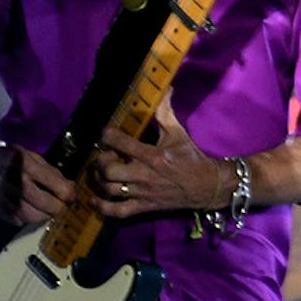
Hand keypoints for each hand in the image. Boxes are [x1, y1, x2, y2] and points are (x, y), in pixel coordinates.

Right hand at [0, 141, 73, 227]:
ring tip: (45, 207)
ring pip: (37, 218)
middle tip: (59, 202)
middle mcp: (18, 185)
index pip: (60, 189)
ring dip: (45, 215)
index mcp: (28, 167)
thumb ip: (51, 172)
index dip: (70, 194)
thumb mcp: (31, 156)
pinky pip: (22, 221)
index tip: (70, 194)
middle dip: (59, 206)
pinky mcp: (0, 210)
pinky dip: (29, 218)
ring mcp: (8, 200)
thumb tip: (69, 188)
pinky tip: (28, 207)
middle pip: (51, 207)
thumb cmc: (7, 156)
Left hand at [86, 98, 225, 218]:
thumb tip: (165, 88)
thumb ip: (165, 112)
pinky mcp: (144, 207)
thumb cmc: (190, 158)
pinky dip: (102, 207)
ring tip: (100, 173)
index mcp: (151, 155)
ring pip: (110, 189)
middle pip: (108, 169)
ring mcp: (142, 192)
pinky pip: (118, 211)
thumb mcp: (178, 133)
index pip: (120, 142)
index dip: (107, 135)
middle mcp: (144, 174)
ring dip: (99, 180)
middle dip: (100, 161)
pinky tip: (94, 200)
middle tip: (104, 156)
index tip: (107, 133)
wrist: (207, 186)